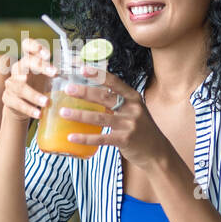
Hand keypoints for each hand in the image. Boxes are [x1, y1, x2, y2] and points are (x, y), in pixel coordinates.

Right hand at [1, 38, 55, 123]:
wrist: (23, 105)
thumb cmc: (39, 87)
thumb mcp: (49, 77)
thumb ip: (59, 71)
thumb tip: (81, 66)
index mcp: (29, 60)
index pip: (27, 45)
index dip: (34, 46)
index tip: (47, 54)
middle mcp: (19, 69)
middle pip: (26, 63)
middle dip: (40, 66)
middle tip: (55, 72)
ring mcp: (12, 84)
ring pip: (21, 86)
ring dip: (35, 95)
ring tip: (47, 102)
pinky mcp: (8, 98)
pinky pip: (18, 103)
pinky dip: (29, 109)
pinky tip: (38, 113)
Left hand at [58, 65, 175, 169]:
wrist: (157, 152)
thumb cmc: (140, 129)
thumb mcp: (133, 111)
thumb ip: (117, 102)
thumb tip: (91, 92)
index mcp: (133, 98)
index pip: (114, 82)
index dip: (98, 74)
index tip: (82, 68)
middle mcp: (132, 109)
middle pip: (104, 97)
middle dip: (84, 92)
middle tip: (67, 89)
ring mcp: (129, 125)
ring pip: (100, 118)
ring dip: (79, 114)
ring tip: (63, 112)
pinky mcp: (124, 140)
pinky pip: (101, 138)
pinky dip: (85, 138)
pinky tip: (71, 137)